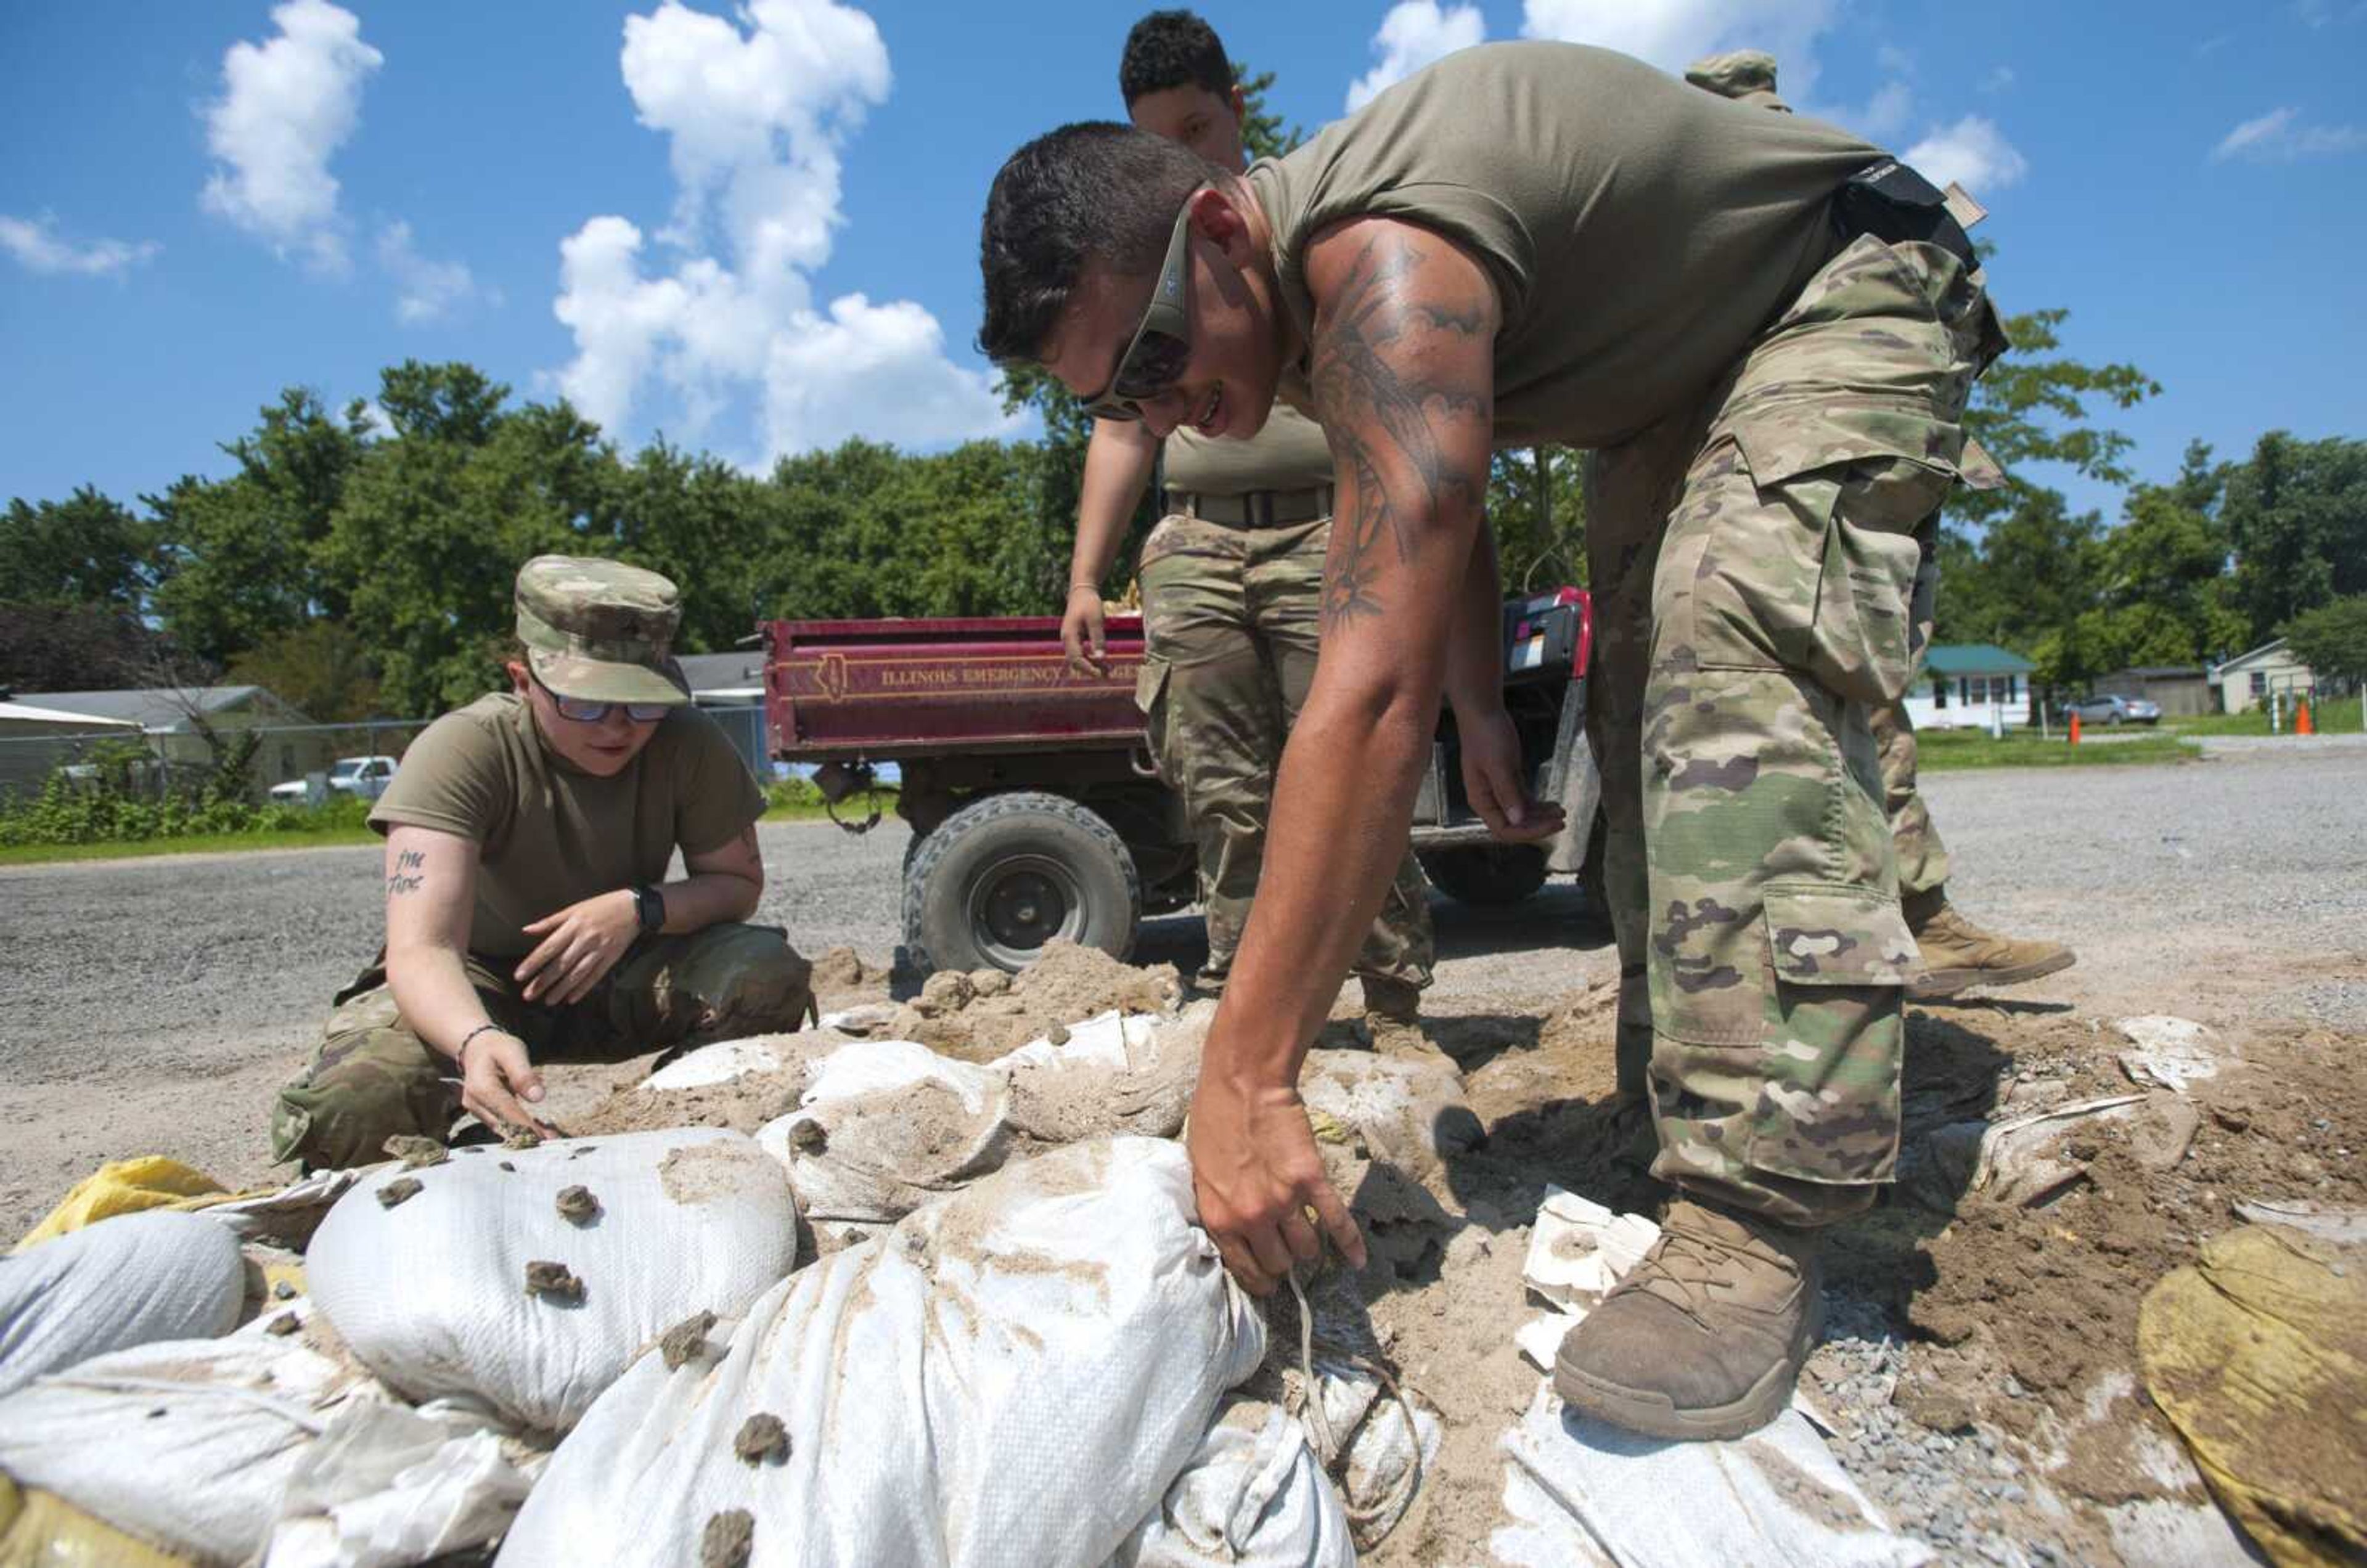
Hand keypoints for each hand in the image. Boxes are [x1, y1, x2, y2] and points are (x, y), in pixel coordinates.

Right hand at [458, 1030, 554, 1139]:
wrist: (477, 1048)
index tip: (545, 1138)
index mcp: (481, 1087)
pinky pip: (502, 1124)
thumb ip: (524, 1075)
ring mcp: (476, 1109)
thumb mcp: (513, 1052)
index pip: (507, 1110)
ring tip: (550, 1136)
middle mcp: (474, 1102)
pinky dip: (519, 1128)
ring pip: (503, 1127)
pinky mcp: (481, 1113)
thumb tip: (538, 1097)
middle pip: (504, 1124)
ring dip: (525, 1134)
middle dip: (529, 1134)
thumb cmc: (497, 1048)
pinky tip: (539, 1129)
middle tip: (554, 1140)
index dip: (526, 1126)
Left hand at [516, 889, 639, 1004]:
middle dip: (543, 981)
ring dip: (561, 989)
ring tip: (547, 1001)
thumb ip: (550, 922)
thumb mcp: (575, 908)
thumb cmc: (601, 905)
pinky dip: (583, 988)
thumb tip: (526, 930)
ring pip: (577, 974)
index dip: (533, 963)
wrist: (635, 908)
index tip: (519, 976)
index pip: (549, 948)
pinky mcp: (611, 958)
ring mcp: (599, 950)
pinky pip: (595, 976)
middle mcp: (585, 939)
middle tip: (528, 995)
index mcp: (574, 925)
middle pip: (560, 964)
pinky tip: (571, 998)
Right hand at [1061, 587, 1108, 675]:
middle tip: (1106, 675)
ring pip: (1077, 659)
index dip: (1088, 668)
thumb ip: (1097, 638)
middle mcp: (1067, 639)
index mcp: (1069, 635)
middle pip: (1075, 662)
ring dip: (1090, 665)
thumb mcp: (1096, 620)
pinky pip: (1080, 653)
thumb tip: (1101, 658)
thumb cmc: (1089, 603)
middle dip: (1090, 669)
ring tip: (1107, 670)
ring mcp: (1069, 639)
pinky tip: (1102, 661)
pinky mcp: (1074, 638)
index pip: (1076, 658)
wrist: (1082, 591)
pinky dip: (1090, 659)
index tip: (1100, 674)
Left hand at [1186, 1072, 1366, 1295]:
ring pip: (1306, 1249)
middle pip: (1278, 1264)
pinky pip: (1336, 1222)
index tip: (1268, 1282)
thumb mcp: (1198, 1170)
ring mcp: (1283, 1201)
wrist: (1242, 1081)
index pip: (1243, 1269)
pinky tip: (1357, 1260)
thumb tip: (1230, 1229)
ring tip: (1307, 1237)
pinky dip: (1350, 1244)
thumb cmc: (1213, 1118)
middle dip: (1283, 1263)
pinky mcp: (1311, 1181)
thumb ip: (1216, 1205)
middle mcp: (1251, 1217)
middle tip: (1286, 1252)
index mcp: (1219, 1217)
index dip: (1259, 1280)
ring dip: (1308, 1248)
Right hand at [1457, 701, 1564, 843]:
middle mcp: (1489, 800)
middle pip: (1515, 824)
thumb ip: (1507, 792)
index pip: (1504, 829)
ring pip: (1522, 813)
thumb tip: (1517, 819)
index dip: (1528, 832)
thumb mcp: (1498, 764)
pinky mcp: (1509, 779)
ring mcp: (1499, 790)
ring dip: (1541, 816)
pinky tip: (1554, 804)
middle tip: (1562, 821)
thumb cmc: (1486, 735)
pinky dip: (1539, 805)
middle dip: (1538, 826)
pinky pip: (1525, 800)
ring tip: (1562, 813)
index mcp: (1481, 800)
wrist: (1483, 711)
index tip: (1550, 825)